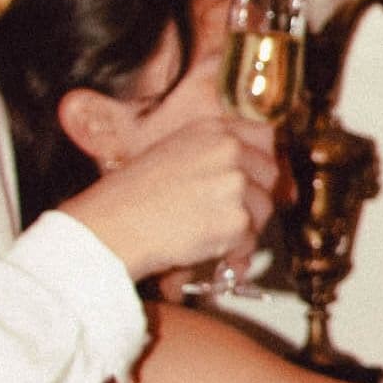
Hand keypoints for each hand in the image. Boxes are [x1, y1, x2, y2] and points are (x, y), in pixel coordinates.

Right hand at [63, 114, 279, 280]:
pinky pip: (251, 239)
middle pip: (271, 173)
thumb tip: (249, 175)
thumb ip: (212, 158)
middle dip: (256, 196)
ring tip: (210, 234)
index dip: (263, 162)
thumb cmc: (129, 197)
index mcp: (210, 130)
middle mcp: (228, 150)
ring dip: (244, 227)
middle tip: (234, 214)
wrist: (111, 226)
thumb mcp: (171, 155)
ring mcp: (235, 183)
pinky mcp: (237, 219)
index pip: (265, 137)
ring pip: (264, 208)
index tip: (258, 179)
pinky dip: (234, 251)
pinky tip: (208, 250)